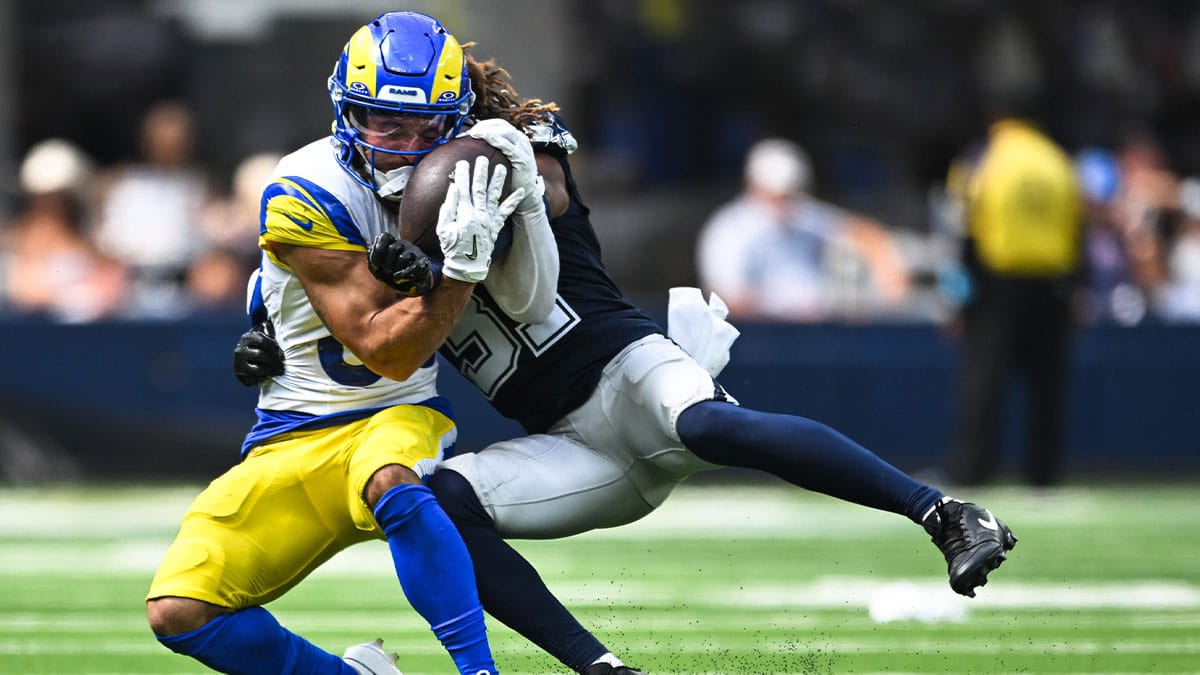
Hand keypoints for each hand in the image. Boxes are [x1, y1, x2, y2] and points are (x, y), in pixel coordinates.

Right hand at [233, 320, 284, 385]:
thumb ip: (268, 329)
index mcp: (247, 338)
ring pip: (258, 369)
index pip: (262, 341)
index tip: (281, 353)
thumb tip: (269, 323)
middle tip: (282, 364)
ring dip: (271, 370)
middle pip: (261, 355)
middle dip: (275, 360)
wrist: (249, 360)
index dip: (275, 347)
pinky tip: (268, 376)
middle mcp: (240, 350)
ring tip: (279, 370)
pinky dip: (262, 379)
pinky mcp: (239, 375)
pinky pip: (253, 379)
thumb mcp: (266, 335)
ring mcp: (238, 363)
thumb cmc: (263, 346)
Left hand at [368, 232, 435, 295]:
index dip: (378, 249)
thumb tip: (374, 262)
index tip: (375, 263)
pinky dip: (404, 274)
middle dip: (387, 263)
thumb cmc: (391, 272)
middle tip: (386, 272)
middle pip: (393, 248)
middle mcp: (403, 244)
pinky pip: (414, 267)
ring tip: (394, 276)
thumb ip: (373, 261)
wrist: (410, 281)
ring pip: (403, 258)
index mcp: (392, 242)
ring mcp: (413, 251)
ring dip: (396, 269)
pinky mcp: (422, 261)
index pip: (385, 237)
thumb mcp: (379, 266)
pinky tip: (397, 277)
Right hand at [436, 156, 525, 282]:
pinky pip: (506, 212)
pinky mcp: (496, 226)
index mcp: (465, 214)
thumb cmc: (452, 248)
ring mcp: (489, 220)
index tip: (462, 163)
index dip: (462, 175)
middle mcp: (479, 214)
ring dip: (498, 181)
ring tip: (502, 167)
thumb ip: (448, 208)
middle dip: (481, 172)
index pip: (463, 189)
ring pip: (494, 196)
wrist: (467, 266)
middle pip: (480, 189)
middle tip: (483, 159)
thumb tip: (453, 189)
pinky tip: (521, 191)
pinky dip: (514, 201)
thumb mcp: (443, 229)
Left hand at [465, 119, 544, 215]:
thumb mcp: (501, 159)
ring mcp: (523, 149)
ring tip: (475, 134)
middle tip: (470, 132)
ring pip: (506, 132)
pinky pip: (509, 147)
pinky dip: (498, 141)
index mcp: (515, 138)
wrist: (523, 193)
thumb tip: (470, 146)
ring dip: (489, 131)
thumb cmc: (510, 177)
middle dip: (485, 126)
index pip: (499, 124)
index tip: (470, 130)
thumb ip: (492, 150)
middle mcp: (520, 140)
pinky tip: (487, 139)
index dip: (484, 124)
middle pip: (502, 125)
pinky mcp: (522, 159)